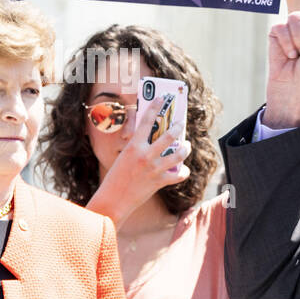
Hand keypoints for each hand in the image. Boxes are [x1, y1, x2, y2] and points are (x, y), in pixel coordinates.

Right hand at [84, 106, 188, 227]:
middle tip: (181, 124)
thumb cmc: (116, 178)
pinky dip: (183, 172)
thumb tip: (154, 143)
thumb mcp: (124, 158)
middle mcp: (145, 155)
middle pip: (169, 135)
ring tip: (186, 146)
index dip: (155, 107)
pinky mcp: (160, 181)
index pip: (146, 121)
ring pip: (179, 154)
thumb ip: (138, 149)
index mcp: (133, 146)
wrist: (113, 200)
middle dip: (178, 127)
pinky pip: (179, 174)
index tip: (162, 98)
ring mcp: (154, 168)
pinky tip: (183, 169)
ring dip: (186, 149)